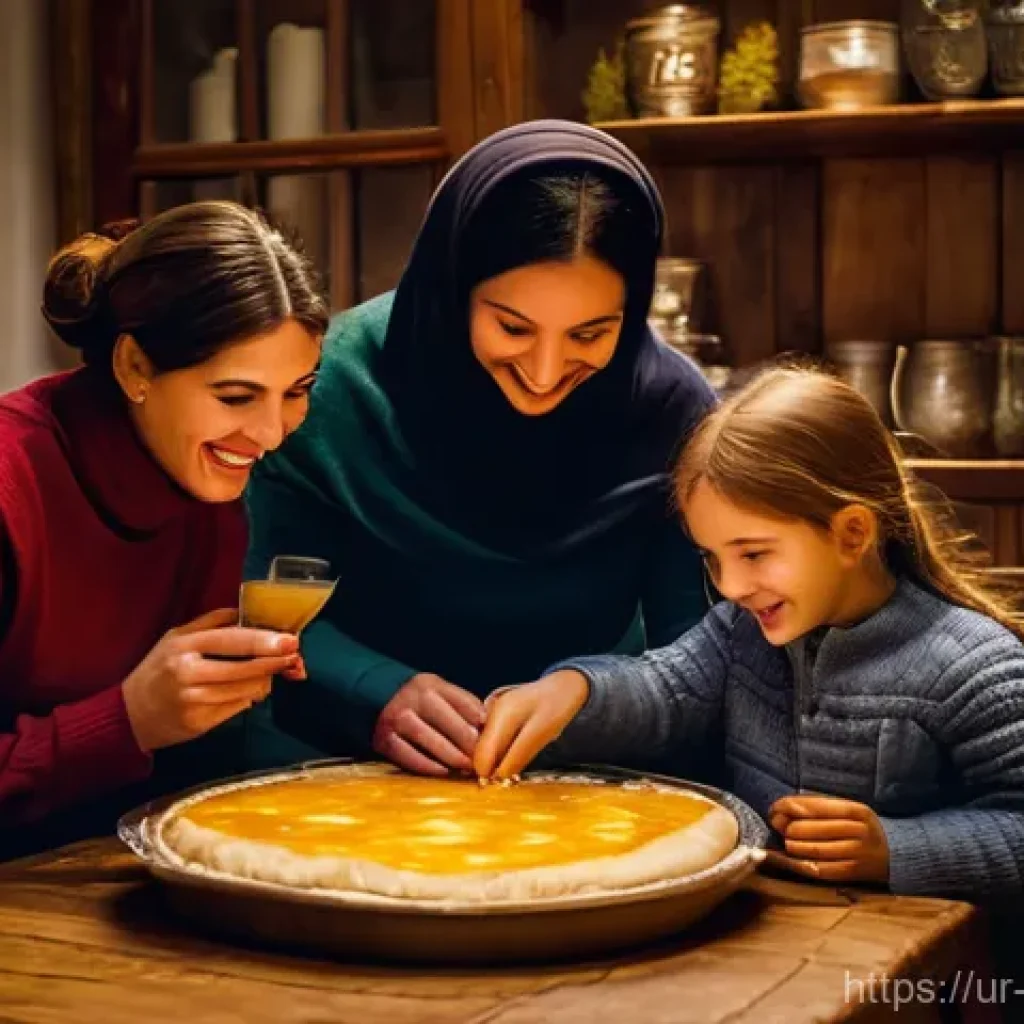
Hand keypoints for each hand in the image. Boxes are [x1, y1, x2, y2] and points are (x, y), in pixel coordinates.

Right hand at [122, 608, 301, 751]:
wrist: (128, 715)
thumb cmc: (158, 670)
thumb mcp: (176, 637)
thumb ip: (211, 623)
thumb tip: (246, 612)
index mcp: (184, 646)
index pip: (231, 640)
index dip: (263, 641)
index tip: (290, 641)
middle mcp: (188, 674)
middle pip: (244, 669)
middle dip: (274, 663)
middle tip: (294, 658)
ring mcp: (193, 702)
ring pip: (246, 690)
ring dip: (264, 682)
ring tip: (268, 674)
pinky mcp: (199, 724)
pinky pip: (237, 708)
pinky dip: (248, 698)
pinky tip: (247, 691)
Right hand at [373, 673, 485, 776]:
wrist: (374, 700)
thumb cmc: (418, 701)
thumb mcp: (438, 693)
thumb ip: (462, 705)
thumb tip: (488, 726)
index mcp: (431, 685)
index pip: (461, 701)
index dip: (479, 720)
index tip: (492, 735)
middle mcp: (413, 699)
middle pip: (449, 722)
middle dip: (469, 743)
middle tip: (482, 758)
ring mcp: (398, 719)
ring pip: (431, 740)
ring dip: (453, 757)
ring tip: (467, 767)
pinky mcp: (385, 739)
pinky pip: (410, 756)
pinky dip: (429, 766)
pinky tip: (444, 771)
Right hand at [472, 670, 589, 779]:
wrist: (565, 685)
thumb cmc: (558, 706)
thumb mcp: (543, 732)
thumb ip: (519, 754)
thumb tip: (500, 778)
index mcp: (500, 714)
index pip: (482, 753)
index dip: (486, 774)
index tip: (499, 787)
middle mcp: (491, 713)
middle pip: (480, 750)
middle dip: (490, 769)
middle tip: (509, 781)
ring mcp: (493, 714)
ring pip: (486, 747)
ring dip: (496, 762)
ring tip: (514, 768)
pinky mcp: (498, 719)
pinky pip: (493, 741)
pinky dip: (501, 753)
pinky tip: (514, 756)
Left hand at [765, 795, 889, 883]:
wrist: (895, 854)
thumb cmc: (860, 827)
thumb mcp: (848, 810)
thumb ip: (818, 806)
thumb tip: (782, 808)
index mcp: (856, 810)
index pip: (814, 806)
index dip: (788, 807)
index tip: (774, 809)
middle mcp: (858, 831)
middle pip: (810, 829)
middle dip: (787, 827)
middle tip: (778, 827)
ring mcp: (857, 854)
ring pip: (812, 850)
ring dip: (792, 846)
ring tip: (787, 842)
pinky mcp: (853, 873)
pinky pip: (820, 869)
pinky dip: (801, 864)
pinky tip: (793, 859)